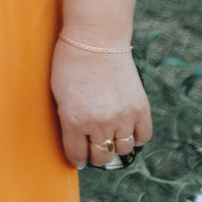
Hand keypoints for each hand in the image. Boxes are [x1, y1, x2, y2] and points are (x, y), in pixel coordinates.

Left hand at [51, 38, 151, 169]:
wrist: (95, 40)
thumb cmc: (69, 63)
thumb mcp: (58, 94)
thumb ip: (67, 118)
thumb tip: (75, 139)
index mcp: (73, 120)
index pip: (77, 154)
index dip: (77, 160)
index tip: (79, 160)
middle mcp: (99, 123)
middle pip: (101, 156)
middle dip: (96, 156)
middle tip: (94, 151)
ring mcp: (122, 117)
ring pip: (122, 150)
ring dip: (115, 148)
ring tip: (110, 141)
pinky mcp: (140, 109)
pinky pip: (143, 137)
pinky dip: (135, 138)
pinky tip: (127, 133)